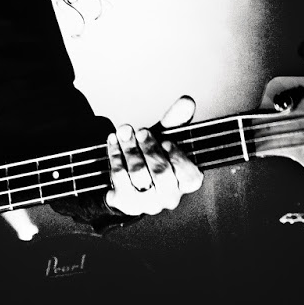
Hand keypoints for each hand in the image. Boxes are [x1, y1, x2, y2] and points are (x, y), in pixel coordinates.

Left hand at [104, 95, 204, 217]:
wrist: (124, 180)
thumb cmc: (150, 157)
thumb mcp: (163, 138)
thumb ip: (175, 121)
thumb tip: (187, 101)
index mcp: (185, 183)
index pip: (190, 176)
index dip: (178, 158)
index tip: (166, 141)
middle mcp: (169, 197)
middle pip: (161, 172)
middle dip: (149, 148)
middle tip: (140, 131)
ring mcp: (148, 203)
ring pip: (139, 174)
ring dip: (130, 149)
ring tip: (124, 132)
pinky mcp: (126, 203)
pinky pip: (119, 176)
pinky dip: (115, 155)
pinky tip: (113, 141)